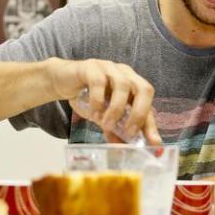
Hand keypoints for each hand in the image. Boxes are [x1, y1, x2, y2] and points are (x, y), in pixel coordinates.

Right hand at [47, 58, 161, 144]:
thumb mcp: (103, 116)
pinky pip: (99, 82)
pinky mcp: (91, 67)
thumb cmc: (86, 96)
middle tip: (129, 132)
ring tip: (106, 125)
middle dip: (139, 113)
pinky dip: (98, 100)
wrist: (61, 81)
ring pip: (123, 85)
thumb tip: (122, 147)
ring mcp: (109, 68)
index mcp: (132, 84)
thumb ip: (114, 129)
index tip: (154, 142)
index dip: (151, 123)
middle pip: (143, 89)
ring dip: (117, 109)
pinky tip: (93, 113)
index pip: (148, 103)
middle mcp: (125, 74)